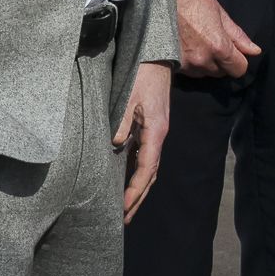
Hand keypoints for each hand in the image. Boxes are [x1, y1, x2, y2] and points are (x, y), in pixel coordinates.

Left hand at [115, 62, 172, 222]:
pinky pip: (145, 157)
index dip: (135, 190)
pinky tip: (127, 180)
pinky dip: (137, 173)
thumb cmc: (141, 74)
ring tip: (126, 207)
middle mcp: (158, 135)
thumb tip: (116, 144)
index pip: (147, 169)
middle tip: (124, 219)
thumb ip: (123, 120)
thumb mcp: (129, 96)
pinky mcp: (150, 128)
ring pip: (149, 167)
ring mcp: (155, 133)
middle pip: (151, 174)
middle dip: (138, 197)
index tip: (124, 207)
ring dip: (139, 188)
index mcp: (156, 131)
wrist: (154, 56)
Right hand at [175, 0, 260, 77]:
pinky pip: (193, 72)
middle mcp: (204, 61)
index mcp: (219, 46)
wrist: (155, 3)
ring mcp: (188, 66)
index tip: (235, 51)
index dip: (240, 60)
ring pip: (207, 73)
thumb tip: (254, 51)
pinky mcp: (175, 67)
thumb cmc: (189, 0)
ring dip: (208, 63)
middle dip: (224, 61)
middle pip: (223, 73)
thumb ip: (237, 35)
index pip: (239, 69)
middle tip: (215, 43)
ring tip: (199, 43)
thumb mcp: (218, 11)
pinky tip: (189, 47)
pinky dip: (194, 64)